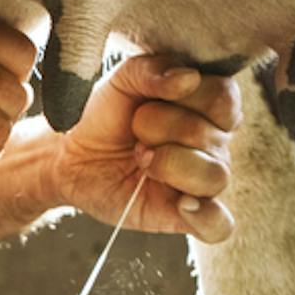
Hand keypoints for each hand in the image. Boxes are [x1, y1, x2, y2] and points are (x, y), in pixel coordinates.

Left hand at [52, 54, 241, 241]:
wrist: (70, 155)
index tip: (148, 101)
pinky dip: (207, 217)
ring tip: (141, 160)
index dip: (186, 98)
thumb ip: (152, 69)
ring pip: (216, 176)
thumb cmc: (104, 114)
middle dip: (160, 130)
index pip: (224, 98)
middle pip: (211, 136)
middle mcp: (214, 143)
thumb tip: (188, 78)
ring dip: (170, 165)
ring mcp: (202, 180)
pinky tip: (182, 204)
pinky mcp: (186, 215)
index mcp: (208, 105)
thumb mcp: (121, 79)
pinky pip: (219, 225)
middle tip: (135, 135)